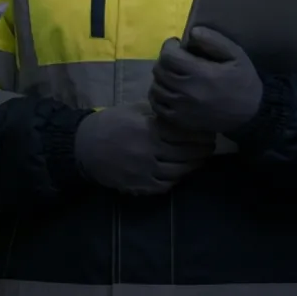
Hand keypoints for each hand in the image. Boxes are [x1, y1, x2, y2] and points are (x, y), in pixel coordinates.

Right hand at [74, 102, 212, 194]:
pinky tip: (181, 172)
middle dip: (202, 150)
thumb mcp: (134, 109)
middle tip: (211, 146)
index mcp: (150, 131)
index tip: (209, 131)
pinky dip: (176, 179)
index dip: (199, 134)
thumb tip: (181, 113)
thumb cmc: (111, 123)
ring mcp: (145, 172)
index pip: (183, 134)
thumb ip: (157, 113)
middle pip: (185, 154)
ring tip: (200, 159)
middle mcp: (150, 152)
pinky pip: (164, 186)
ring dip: (192, 166)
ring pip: (178, 172)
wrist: (85, 147)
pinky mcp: (139, 186)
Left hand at [148, 27, 262, 134]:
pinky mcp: (181, 120)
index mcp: (201, 73)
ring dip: (161, 77)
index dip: (169, 46)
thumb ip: (214, 41)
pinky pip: (158, 106)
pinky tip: (168, 90)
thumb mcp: (236, 54)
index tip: (176, 45)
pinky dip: (158, 96)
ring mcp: (182, 108)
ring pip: (156, 88)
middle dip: (164, 60)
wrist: (252, 112)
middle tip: (175, 58)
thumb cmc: (243, 80)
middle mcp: (187, 91)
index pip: (168, 56)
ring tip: (172, 74)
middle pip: (159, 71)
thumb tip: (192, 33)